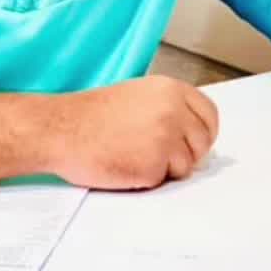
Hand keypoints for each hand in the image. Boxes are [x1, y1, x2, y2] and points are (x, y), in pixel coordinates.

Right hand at [47, 77, 219, 189]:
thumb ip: (168, 108)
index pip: (209, 115)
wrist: (61, 130)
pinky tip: (124, 164)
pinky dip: (147, 179)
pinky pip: (163, 180)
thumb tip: (191, 132)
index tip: (194, 142)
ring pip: (185, 166)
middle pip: (202, 144)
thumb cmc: (90, 115)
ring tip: (133, 155)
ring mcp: (166, 139)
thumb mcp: (136, 96)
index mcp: (170, 90)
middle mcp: (173, 111)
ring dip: (165, 168)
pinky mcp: (154, 166)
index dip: (203, 133)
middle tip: (157, 154)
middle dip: (186, 154)